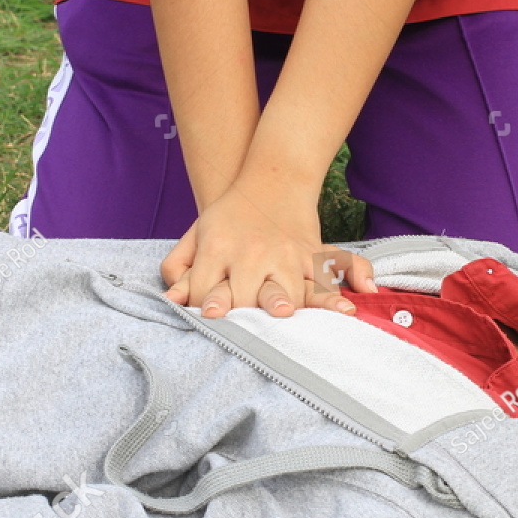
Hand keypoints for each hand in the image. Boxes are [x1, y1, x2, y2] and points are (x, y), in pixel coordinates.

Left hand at [160, 187, 375, 316]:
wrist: (270, 184)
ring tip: (283, 317)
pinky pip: (326, 279)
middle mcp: (252, 253)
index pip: (204, 291)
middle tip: (243, 333)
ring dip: (284, 308)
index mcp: (217, 248)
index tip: (207, 324)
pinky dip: (334, 296)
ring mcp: (285, 255)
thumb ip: (177, 269)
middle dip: (243, 314)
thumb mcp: (195, 236)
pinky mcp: (311, 256)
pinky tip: (345, 309)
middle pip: (246, 295)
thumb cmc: (227, 221)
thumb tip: (173, 300)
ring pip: (287, 292)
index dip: (203, 311)